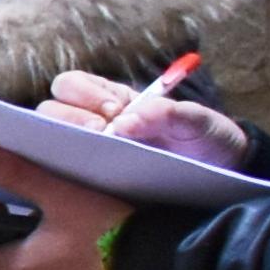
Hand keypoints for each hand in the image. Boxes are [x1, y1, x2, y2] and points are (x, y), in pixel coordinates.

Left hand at [0, 142, 123, 269]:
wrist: (165, 266)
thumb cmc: (109, 232)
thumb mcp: (61, 195)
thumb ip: (18, 175)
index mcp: (24, 268)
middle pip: (5, 264)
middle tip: (0, 205)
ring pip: (36, 269)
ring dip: (28, 244)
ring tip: (37, 212)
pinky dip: (55, 254)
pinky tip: (74, 233)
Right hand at [42, 67, 249, 166]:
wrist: (220, 175)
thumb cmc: (206, 139)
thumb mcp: (198, 121)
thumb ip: (168, 114)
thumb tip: (124, 124)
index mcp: (113, 100)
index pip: (72, 85)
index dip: (83, 94)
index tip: (112, 110)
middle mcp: (92, 123)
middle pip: (50, 110)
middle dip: (69, 118)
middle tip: (100, 134)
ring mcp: (88, 154)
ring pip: (50, 141)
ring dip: (64, 145)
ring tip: (93, 158)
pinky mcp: (90, 183)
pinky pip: (62, 177)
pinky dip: (64, 176)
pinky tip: (85, 181)